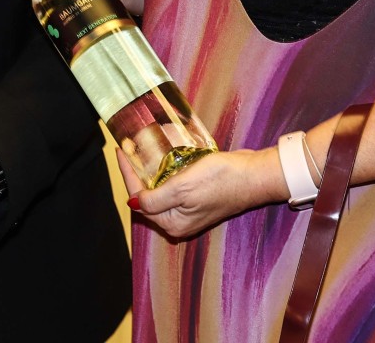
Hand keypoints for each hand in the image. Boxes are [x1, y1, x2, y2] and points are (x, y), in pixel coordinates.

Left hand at [117, 146, 279, 240]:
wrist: (254, 175)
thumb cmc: (221, 181)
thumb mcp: (182, 189)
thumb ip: (155, 199)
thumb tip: (134, 202)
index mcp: (173, 224)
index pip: (139, 199)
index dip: (127, 175)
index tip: (120, 152)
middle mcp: (179, 221)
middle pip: (148, 196)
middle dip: (137, 173)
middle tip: (128, 150)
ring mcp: (189, 210)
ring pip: (160, 190)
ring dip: (150, 171)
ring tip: (140, 151)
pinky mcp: (199, 198)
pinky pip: (174, 185)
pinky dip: (166, 172)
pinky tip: (162, 158)